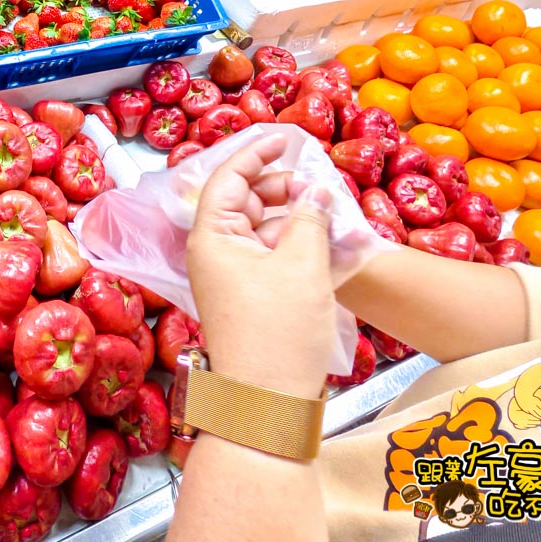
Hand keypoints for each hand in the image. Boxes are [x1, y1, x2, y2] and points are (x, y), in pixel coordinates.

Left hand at [186, 133, 335, 396]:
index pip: (227, 178)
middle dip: (281, 187)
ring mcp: (232, 275)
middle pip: (245, 200)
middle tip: (317, 185)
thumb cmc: (278, 334)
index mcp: (211, 237)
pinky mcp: (251, 296)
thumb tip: (316, 191)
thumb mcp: (302, 264)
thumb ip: (310, 218)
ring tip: (329, 212)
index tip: (284, 138)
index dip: (256, 153)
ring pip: (262, 228)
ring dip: (294, 216)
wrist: (270, 404)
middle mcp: (214, 252)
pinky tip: (327, 241)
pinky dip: (296, 243)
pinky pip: (271, 254)